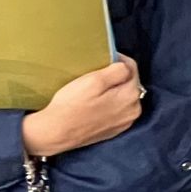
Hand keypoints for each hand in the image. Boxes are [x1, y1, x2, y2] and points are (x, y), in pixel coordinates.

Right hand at [24, 57, 142, 157]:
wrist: (56, 133)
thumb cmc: (72, 105)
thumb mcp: (94, 81)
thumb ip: (116, 70)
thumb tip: (125, 65)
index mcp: (131, 96)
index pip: (131, 68)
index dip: (117, 60)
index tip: (103, 58)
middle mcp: (134, 110)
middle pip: (129, 83)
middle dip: (117, 76)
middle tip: (97, 74)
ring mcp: (125, 122)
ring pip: (124, 97)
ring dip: (114, 90)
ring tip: (95, 88)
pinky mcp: (115, 130)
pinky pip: (118, 110)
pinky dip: (110, 103)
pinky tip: (95, 103)